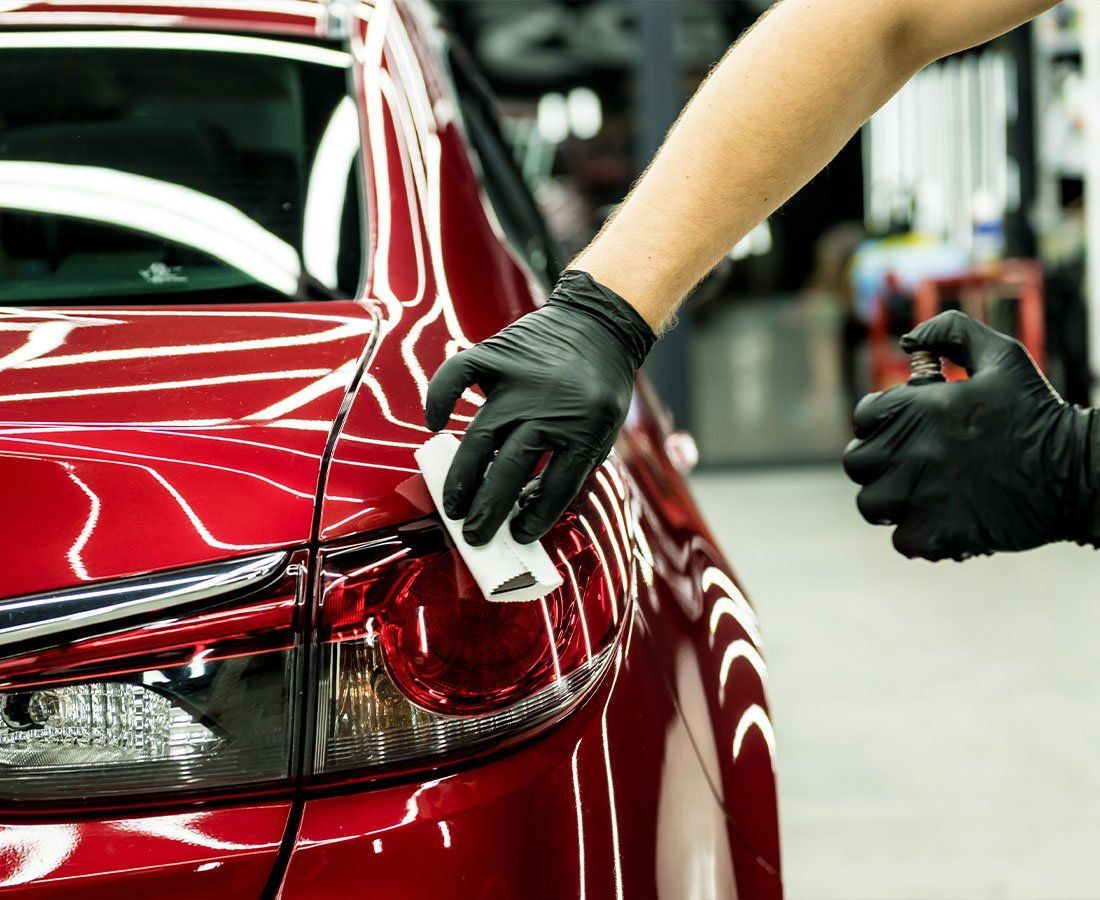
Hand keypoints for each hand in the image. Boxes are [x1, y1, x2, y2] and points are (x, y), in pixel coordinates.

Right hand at [425, 270, 654, 545]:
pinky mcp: (497, 355)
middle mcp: (550, 408)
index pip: (555, 488)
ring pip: (480, 437)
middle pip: (510, 470)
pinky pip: (457, 376)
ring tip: (452, 504)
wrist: (601, 322)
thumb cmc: (600, 385)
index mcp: (585, 429)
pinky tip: (434, 423)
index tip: (518, 535)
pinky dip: (439, 398)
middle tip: (473, 534)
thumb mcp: (603, 429)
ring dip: (462, 477)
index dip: (535, 518)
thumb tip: (524, 505)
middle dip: (488, 510)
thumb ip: (570, 464)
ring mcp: (519, 381)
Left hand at [842, 310, 1095, 560]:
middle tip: (911, 464)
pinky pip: (902, 541)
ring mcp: (920, 496)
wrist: (1078, 474)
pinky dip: (919, 536)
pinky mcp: (936, 535)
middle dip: (879, 462)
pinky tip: (945, 520)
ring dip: (892, 502)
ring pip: (871, 505)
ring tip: (923, 495)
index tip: (909, 430)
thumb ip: (952, 333)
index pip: (865, 416)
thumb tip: (909, 339)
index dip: (884, 423)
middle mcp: (910, 451)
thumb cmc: (1038, 413)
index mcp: (917, 408)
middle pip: (858, 462)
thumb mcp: (1002, 355)